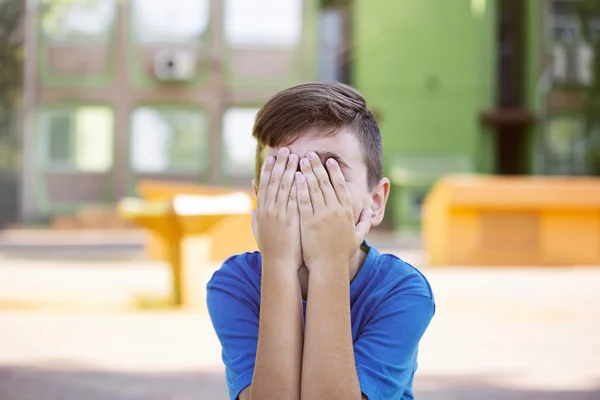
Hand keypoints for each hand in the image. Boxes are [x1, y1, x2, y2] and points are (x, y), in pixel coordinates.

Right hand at [255, 147, 302, 268]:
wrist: (279, 265)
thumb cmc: (271, 250)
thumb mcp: (259, 232)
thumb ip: (255, 219)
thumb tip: (253, 209)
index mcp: (261, 210)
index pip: (264, 185)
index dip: (268, 170)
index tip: (272, 157)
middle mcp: (269, 210)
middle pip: (275, 181)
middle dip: (280, 164)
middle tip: (286, 150)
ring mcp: (280, 214)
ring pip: (285, 187)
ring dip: (290, 170)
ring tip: (297, 156)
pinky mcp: (291, 219)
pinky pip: (296, 198)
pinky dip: (299, 185)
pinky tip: (304, 174)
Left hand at [296, 152, 371, 270]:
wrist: (328, 267)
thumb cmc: (342, 254)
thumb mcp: (357, 237)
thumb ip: (364, 224)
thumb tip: (371, 214)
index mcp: (347, 211)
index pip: (341, 186)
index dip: (335, 171)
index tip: (329, 160)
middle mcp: (335, 210)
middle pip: (325, 182)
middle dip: (317, 166)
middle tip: (310, 153)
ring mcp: (321, 215)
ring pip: (314, 188)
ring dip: (307, 172)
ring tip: (300, 160)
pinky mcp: (308, 222)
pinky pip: (303, 201)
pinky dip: (300, 188)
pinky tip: (295, 178)